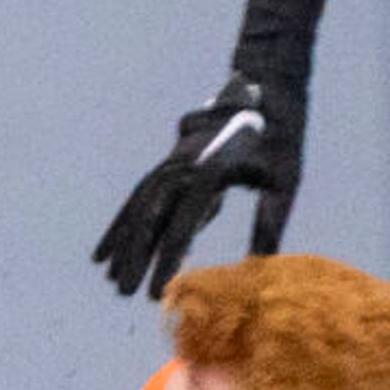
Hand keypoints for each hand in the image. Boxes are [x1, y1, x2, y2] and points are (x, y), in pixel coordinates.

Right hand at [91, 73, 302, 297]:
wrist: (265, 96)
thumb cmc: (280, 144)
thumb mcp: (284, 182)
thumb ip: (269, 222)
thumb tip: (258, 266)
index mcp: (210, 172)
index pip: (184, 223)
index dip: (167, 258)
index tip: (158, 291)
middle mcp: (183, 167)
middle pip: (151, 216)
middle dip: (135, 256)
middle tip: (125, 293)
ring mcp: (172, 164)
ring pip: (139, 207)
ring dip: (124, 244)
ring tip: (114, 282)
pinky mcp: (169, 167)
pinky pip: (139, 198)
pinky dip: (121, 225)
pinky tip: (106, 253)